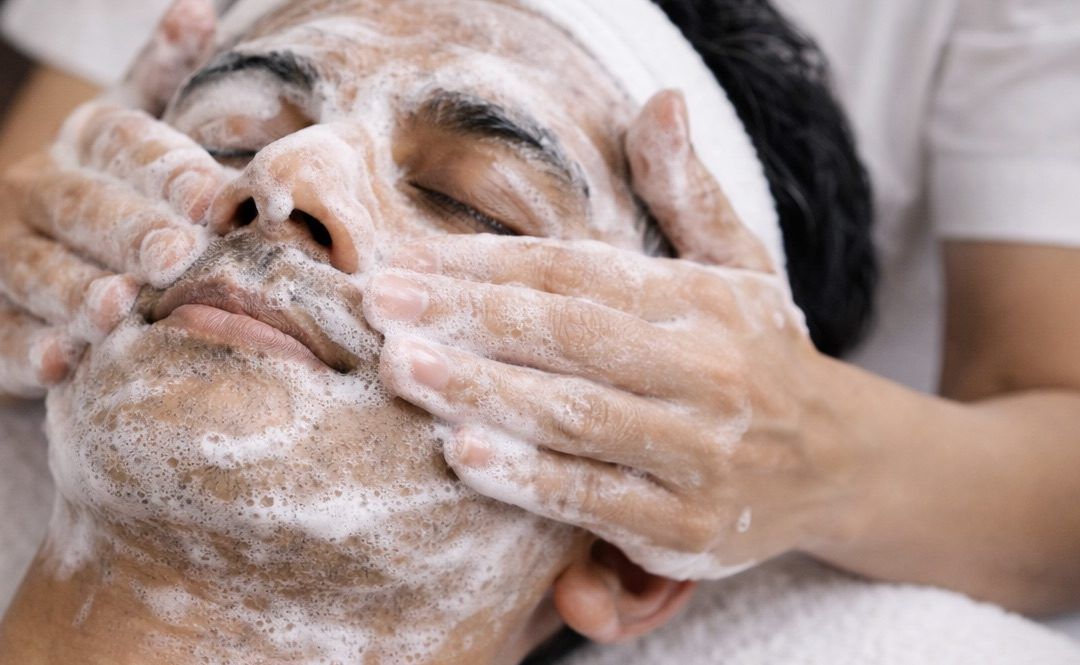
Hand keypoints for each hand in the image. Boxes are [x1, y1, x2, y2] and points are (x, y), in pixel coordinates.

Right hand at [0, 0, 221, 396]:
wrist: (39, 245)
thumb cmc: (115, 185)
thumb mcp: (134, 129)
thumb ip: (162, 75)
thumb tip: (197, 8)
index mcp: (83, 142)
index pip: (125, 146)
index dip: (168, 170)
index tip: (214, 198)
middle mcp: (39, 191)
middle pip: (81, 207)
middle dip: (128, 231)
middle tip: (177, 254)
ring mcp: (9, 253)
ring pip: (37, 270)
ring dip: (75, 290)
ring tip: (117, 306)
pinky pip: (6, 333)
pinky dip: (31, 348)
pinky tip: (62, 362)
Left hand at [363, 92, 847, 578]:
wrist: (843, 463)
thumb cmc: (761, 355)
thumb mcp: (740, 266)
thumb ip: (690, 192)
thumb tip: (660, 100)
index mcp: (707, 303)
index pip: (584, 273)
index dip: (492, 262)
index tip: (409, 257)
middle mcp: (711, 374)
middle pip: (573, 337)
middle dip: (469, 317)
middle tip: (380, 303)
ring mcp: (703, 456)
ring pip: (579, 418)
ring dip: (483, 392)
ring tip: (402, 368)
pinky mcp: (691, 531)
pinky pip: (599, 501)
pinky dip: (533, 481)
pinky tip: (466, 454)